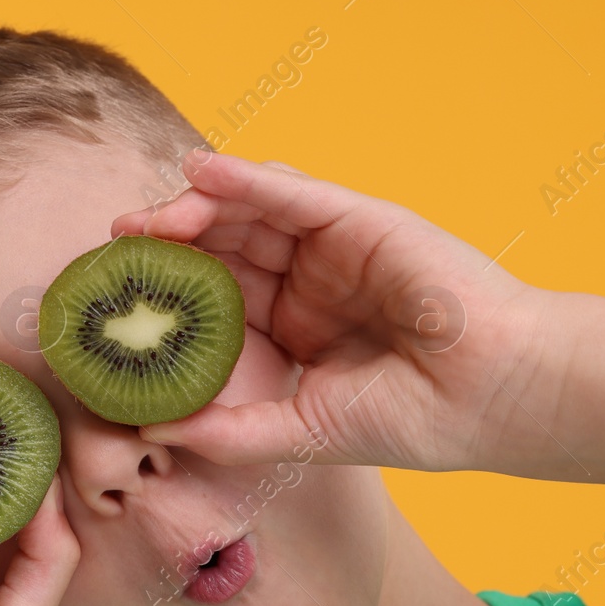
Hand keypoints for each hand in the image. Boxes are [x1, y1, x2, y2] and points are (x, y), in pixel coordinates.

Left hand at [111, 151, 546, 472]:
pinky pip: (290, 192)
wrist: (488, 399)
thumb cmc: (408, 420)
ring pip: (248, 214)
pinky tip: (200, 171)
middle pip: (221, 250)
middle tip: (116, 249)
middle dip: (167, 246)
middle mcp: (306, 282)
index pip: (213, 301)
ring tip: (146, 222)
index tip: (115, 301)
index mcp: (291, 328)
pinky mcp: (358, 219)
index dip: (166, 296)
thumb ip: (226, 433)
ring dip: (193, 209)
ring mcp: (331, 248)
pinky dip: (244, 177)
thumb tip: (149, 434)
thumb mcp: (297, 433)